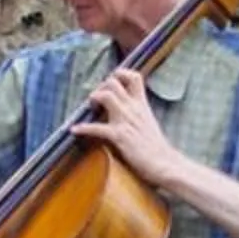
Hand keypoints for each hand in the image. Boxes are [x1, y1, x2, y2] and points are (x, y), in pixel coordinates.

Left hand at [73, 65, 180, 189]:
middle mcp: (133, 109)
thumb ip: (138, 114)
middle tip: (96, 100)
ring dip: (93, 99)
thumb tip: (127, 112)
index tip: (112, 81)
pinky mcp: (119, 136)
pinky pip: (97, 128)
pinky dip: (83, 128)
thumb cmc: (156, 148)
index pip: (134, 77)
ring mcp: (126, 121)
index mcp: (141, 105)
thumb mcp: (148, 123)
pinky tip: (74, 130)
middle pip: (113, 83)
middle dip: (100, 87)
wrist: (164, 163)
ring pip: (106, 96)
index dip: (120, 74)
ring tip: (90, 108)